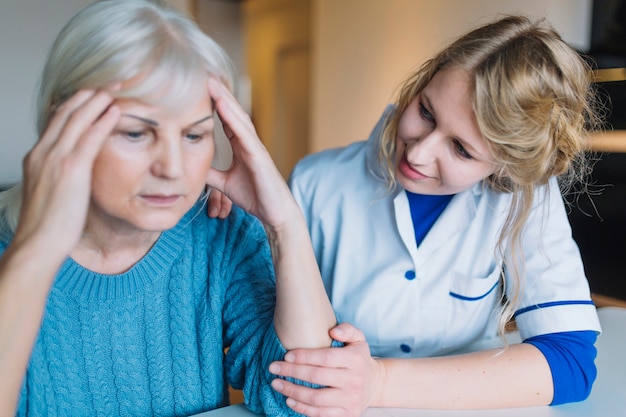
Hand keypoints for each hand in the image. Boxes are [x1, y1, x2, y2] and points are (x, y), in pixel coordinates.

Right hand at [12, 89, 119, 263]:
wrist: (37, 244)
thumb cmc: (47, 226)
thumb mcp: (50, 193)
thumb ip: (59, 176)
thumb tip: (73, 172)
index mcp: (37, 156)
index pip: (57, 120)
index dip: (77, 103)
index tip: (94, 93)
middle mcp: (43, 152)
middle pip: (66, 112)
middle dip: (89, 94)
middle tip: (110, 82)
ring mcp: (55, 159)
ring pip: (77, 118)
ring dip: (98, 100)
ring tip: (116, 87)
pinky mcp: (70, 169)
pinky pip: (89, 137)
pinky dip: (102, 120)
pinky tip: (116, 109)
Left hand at [205, 78, 298, 228]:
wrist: (276, 214)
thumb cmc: (256, 196)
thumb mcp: (225, 183)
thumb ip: (211, 173)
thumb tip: (192, 166)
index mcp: (242, 148)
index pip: (226, 120)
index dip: (213, 104)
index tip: (198, 89)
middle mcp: (250, 144)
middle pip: (232, 113)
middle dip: (219, 94)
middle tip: (203, 74)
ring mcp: (256, 148)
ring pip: (239, 118)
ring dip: (225, 99)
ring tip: (211, 82)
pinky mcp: (260, 157)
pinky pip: (245, 134)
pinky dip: (233, 119)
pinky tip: (223, 106)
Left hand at [269, 323, 383, 416]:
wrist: (375, 385)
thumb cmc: (358, 358)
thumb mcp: (358, 339)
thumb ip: (347, 329)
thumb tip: (333, 331)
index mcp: (355, 360)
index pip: (325, 358)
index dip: (303, 356)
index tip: (286, 355)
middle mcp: (354, 380)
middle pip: (316, 377)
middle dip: (291, 372)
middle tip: (274, 368)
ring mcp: (351, 400)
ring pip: (316, 398)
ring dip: (292, 391)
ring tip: (277, 383)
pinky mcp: (347, 415)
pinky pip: (320, 414)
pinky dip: (302, 408)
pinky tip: (289, 400)